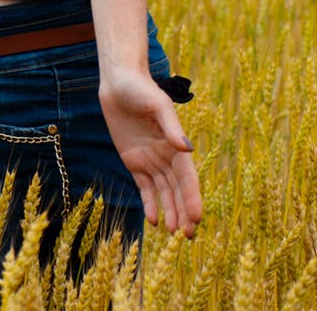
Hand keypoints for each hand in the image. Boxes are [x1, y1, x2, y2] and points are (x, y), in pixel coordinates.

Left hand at [100, 73, 201, 236]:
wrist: (118, 81)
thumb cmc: (141, 88)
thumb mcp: (157, 105)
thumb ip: (171, 127)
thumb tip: (188, 149)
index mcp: (176, 144)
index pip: (188, 177)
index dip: (193, 198)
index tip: (197, 218)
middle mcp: (166, 155)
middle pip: (178, 189)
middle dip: (184, 211)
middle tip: (188, 236)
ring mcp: (150, 159)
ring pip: (163, 192)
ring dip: (169, 211)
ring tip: (172, 233)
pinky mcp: (134, 161)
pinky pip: (144, 187)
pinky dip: (150, 203)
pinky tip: (153, 220)